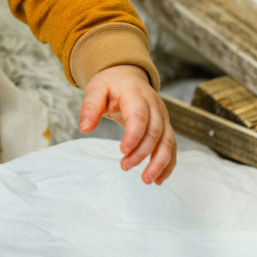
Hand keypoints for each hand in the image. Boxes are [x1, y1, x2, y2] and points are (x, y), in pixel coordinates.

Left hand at [79, 64, 176, 184]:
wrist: (128, 76)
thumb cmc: (110, 85)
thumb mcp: (96, 89)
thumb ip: (90, 107)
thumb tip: (84, 128)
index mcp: (136, 94)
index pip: (139, 116)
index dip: (134, 135)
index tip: (122, 151)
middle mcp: (154, 105)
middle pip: (155, 131)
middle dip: (142, 153)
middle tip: (125, 167)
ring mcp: (163, 116)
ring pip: (168, 141)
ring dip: (160, 162)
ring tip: (147, 180)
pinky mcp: (166, 126)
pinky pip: (172, 147)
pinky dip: (168, 164)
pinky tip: (159, 179)